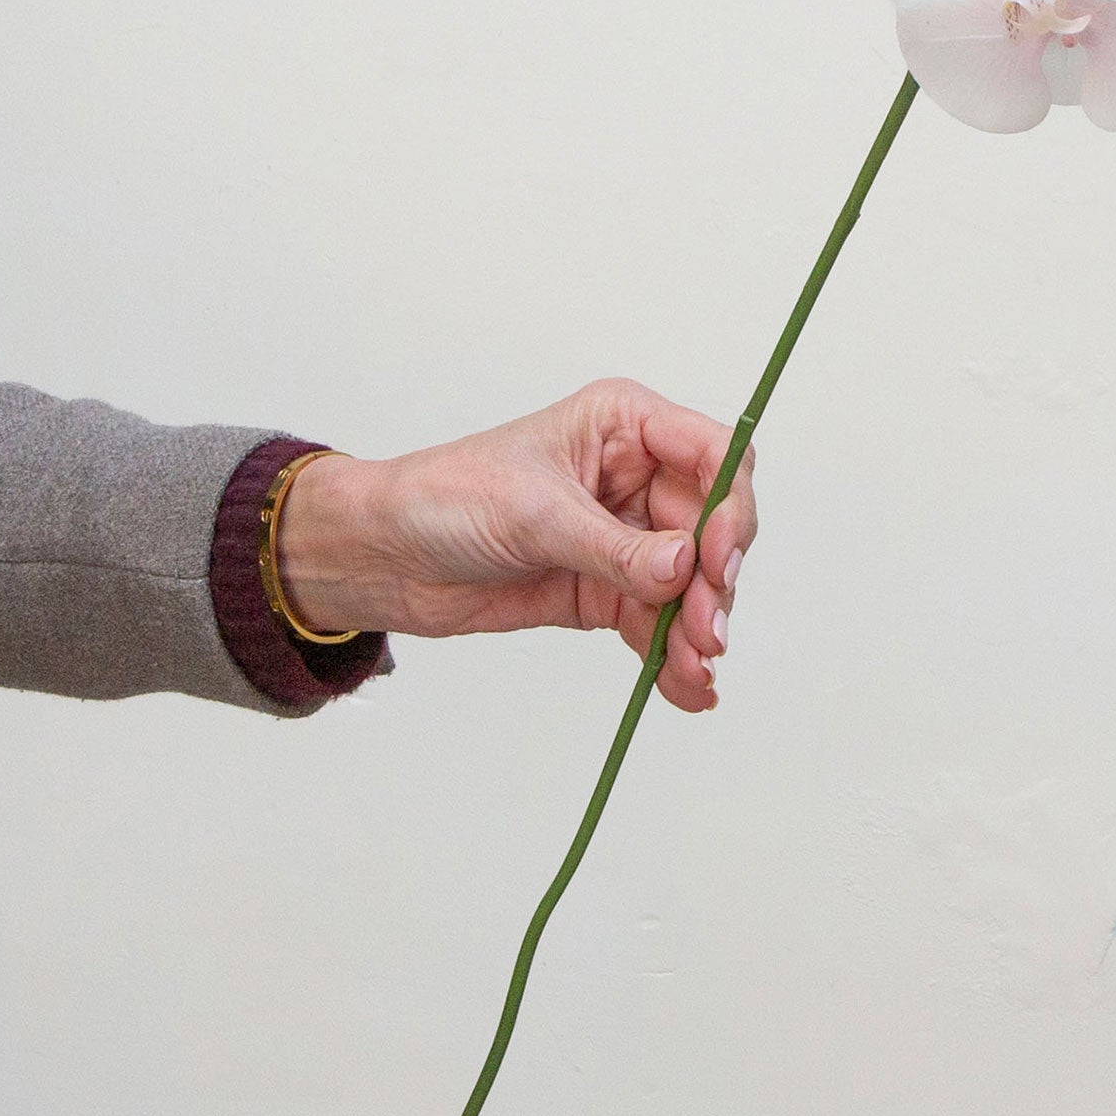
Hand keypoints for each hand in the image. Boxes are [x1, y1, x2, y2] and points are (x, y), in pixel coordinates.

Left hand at [273, 380, 755, 711]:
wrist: (385, 556)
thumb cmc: (445, 498)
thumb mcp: (534, 515)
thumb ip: (615, 548)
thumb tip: (685, 569)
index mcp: (624, 426)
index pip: (713, 454)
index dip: (730, 505)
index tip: (718, 559)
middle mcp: (636, 477)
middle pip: (711, 527)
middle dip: (714, 582)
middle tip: (707, 630)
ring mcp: (625, 537)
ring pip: (690, 584)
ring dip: (698, 628)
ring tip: (696, 668)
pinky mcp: (607, 590)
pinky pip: (656, 623)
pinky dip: (673, 658)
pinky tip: (688, 689)